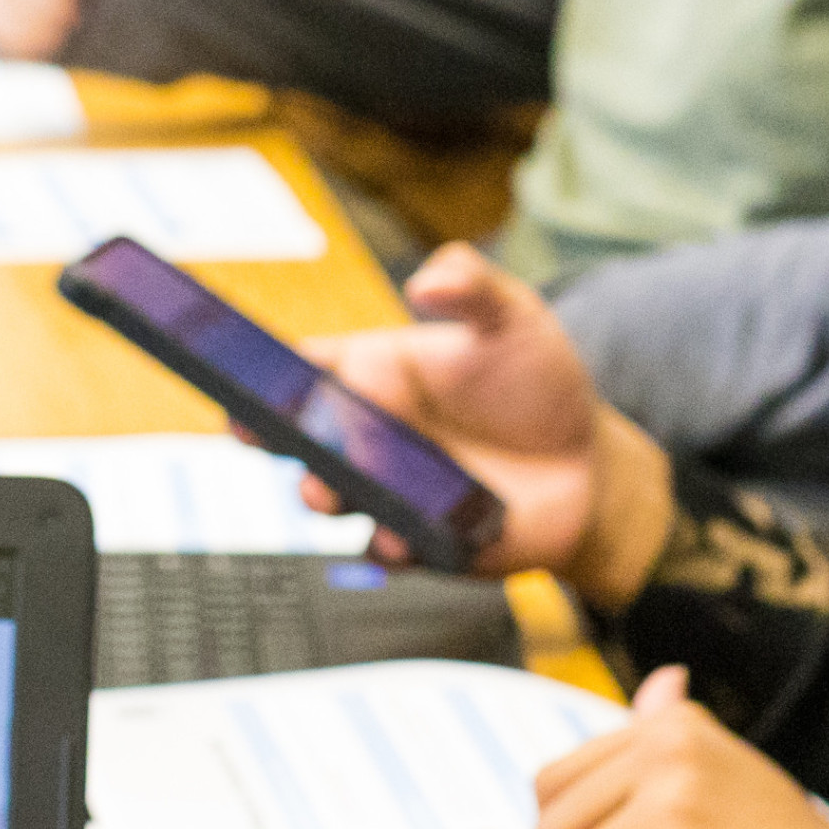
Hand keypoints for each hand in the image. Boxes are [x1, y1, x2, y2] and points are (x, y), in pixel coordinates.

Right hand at [295, 245, 673, 594]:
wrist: (590, 469)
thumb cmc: (541, 386)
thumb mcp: (514, 319)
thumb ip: (473, 286)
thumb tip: (428, 280)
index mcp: (379, 374)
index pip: (309, 369)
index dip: (267, 372)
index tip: (239, 375)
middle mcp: (373, 434)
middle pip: (303, 435)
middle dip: (274, 437)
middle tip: (266, 436)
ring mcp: (390, 489)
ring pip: (333, 495)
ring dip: (322, 494)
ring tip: (328, 490)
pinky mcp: (418, 540)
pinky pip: (385, 548)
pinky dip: (384, 546)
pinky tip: (397, 537)